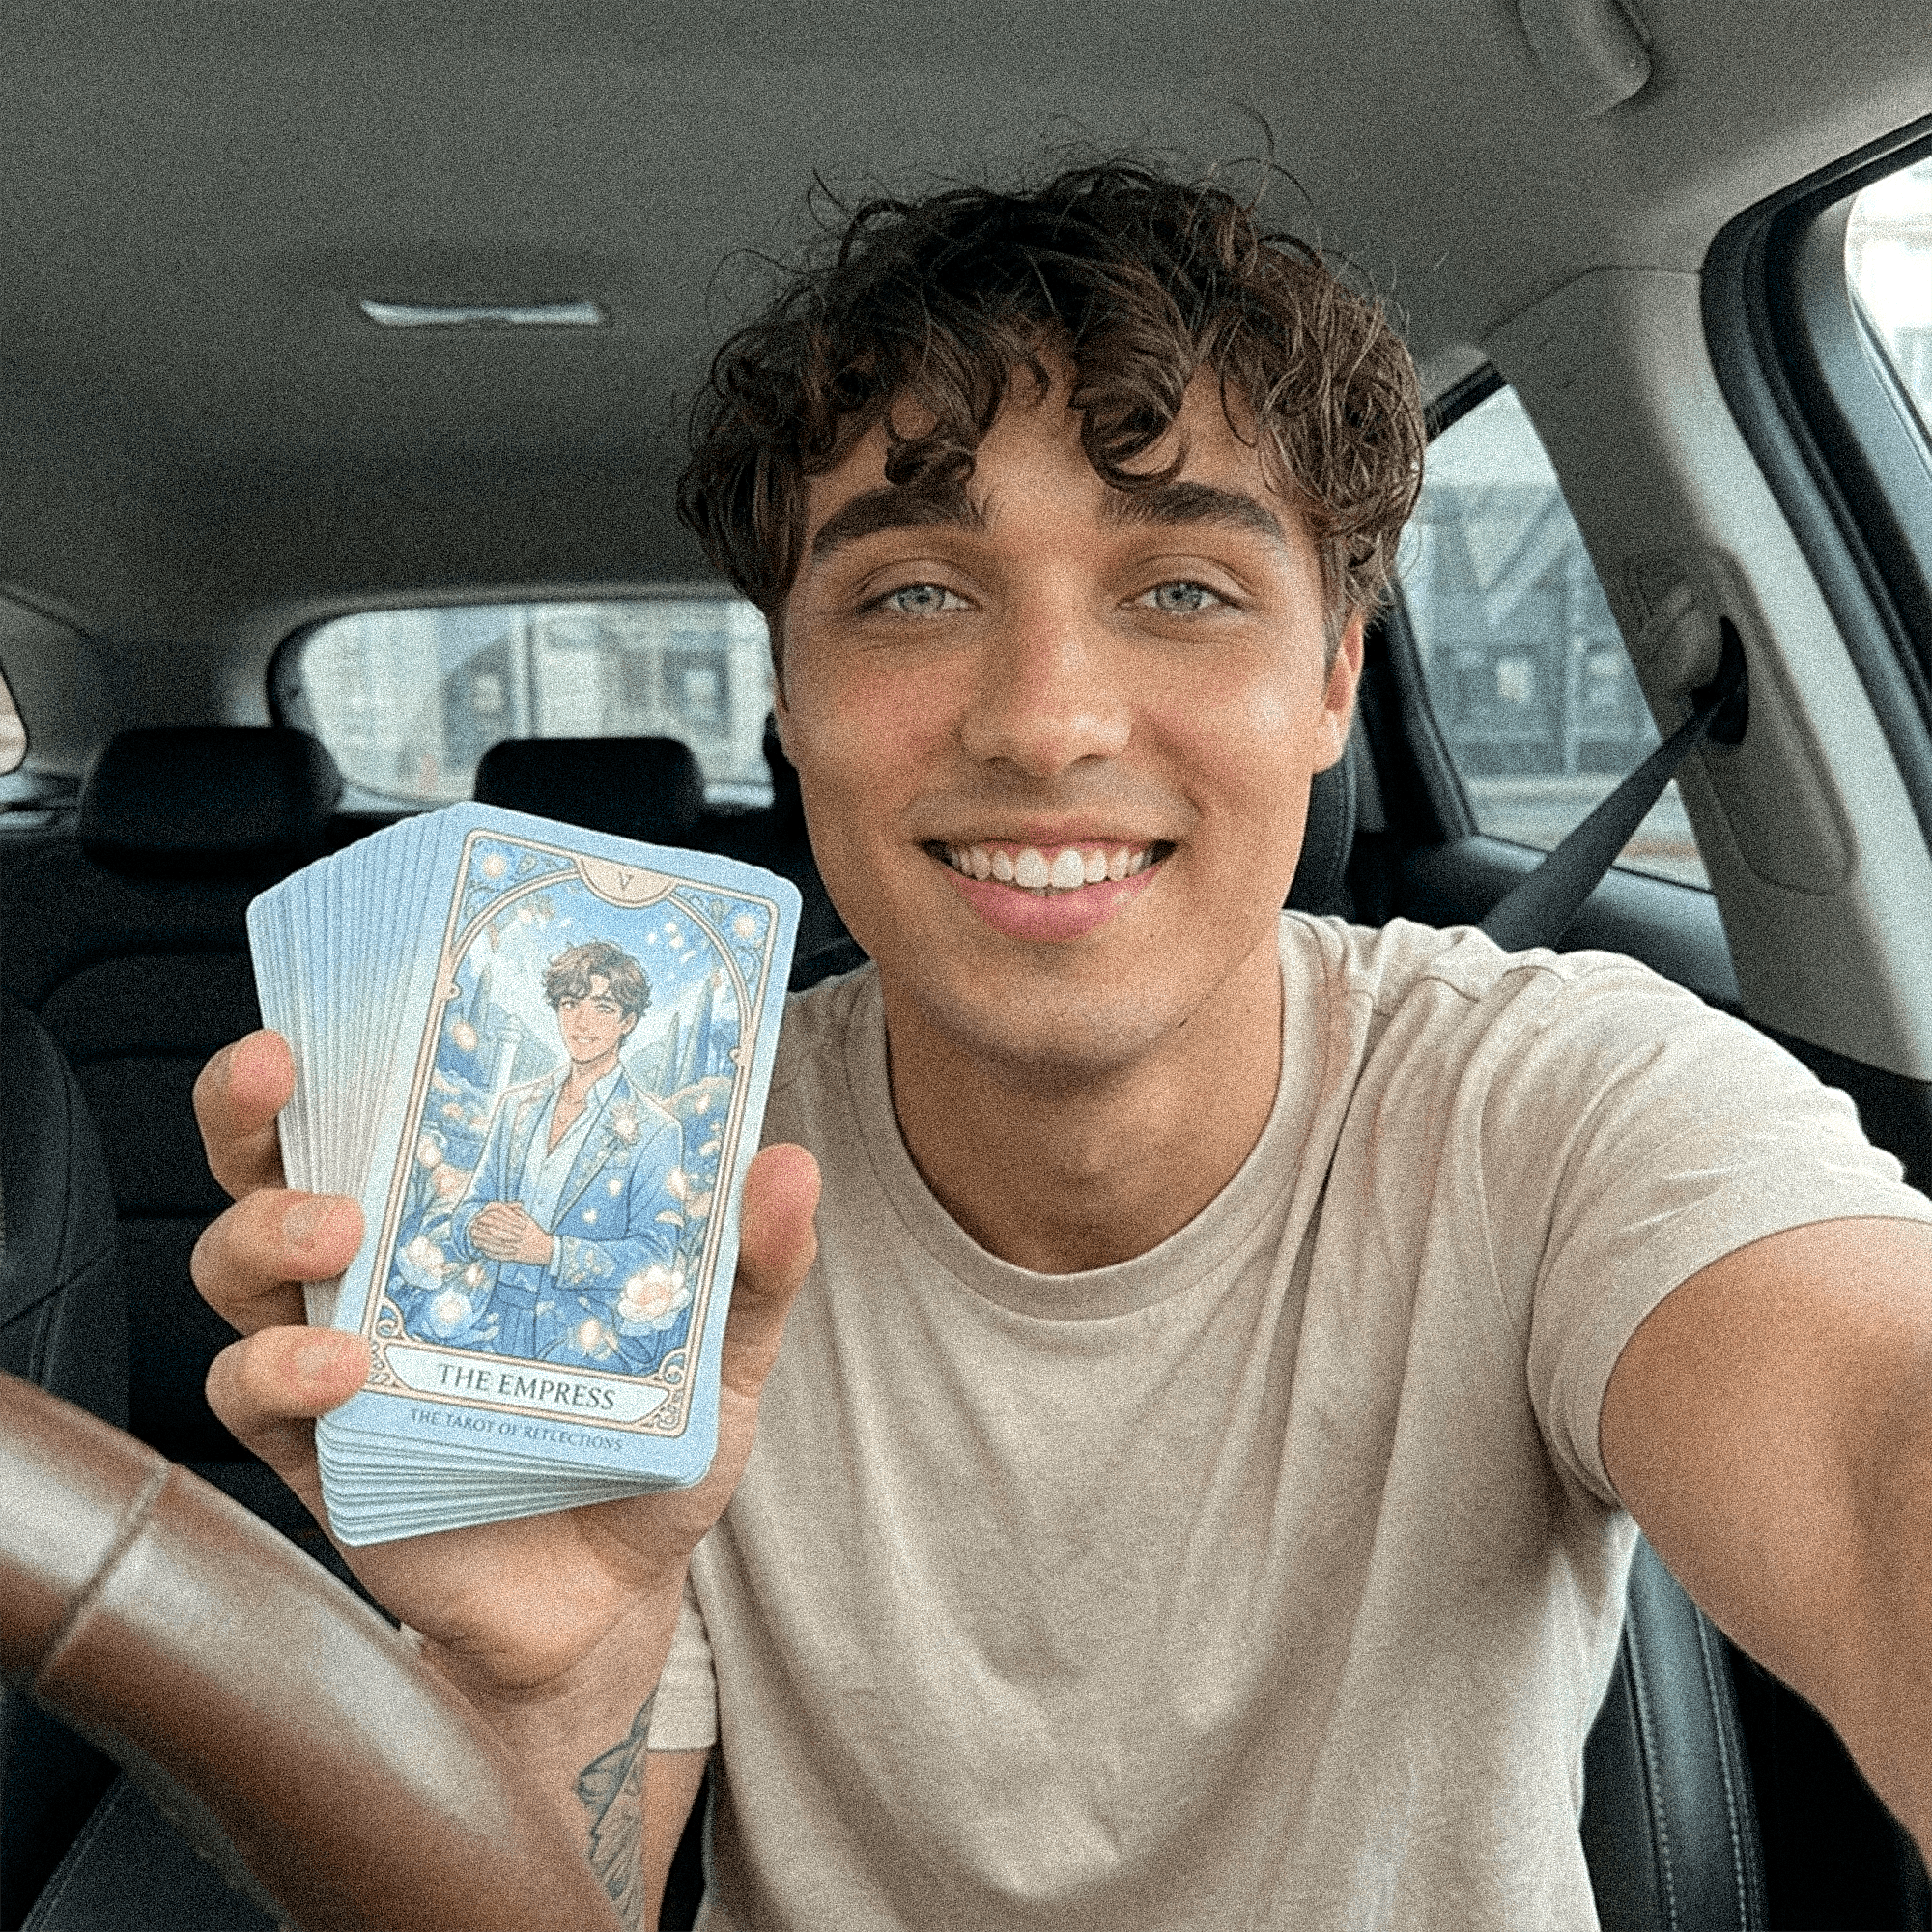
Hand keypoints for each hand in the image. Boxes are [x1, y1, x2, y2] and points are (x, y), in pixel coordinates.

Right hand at [190, 1029, 820, 1701]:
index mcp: (464, 1217)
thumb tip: (788, 1162)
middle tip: (284, 1070)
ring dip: (268, 1229)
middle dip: (253, 1103)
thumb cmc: (649, 1453)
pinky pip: (250, 1393)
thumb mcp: (721, 1352)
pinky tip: (343, 1370)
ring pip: (236, 1264)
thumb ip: (754, 1266)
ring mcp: (336, 1354)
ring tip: (339, 1230)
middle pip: (272, 1160)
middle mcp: (382, 1270)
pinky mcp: (317, 1450)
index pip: (384, 1104)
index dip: (348, 1036)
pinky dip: (280, 1372)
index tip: (356, 983)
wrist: (611, 1604)